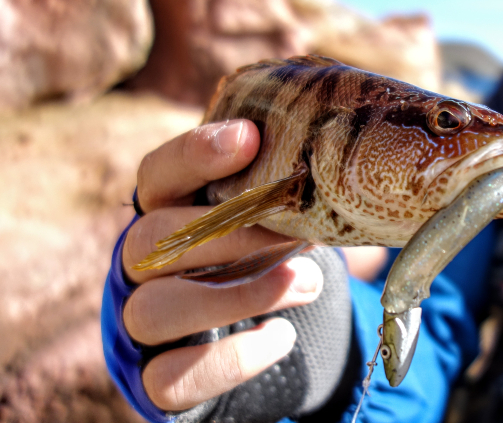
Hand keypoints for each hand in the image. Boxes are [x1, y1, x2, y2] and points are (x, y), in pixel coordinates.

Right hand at [121, 120, 323, 411]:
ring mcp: (139, 325)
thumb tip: (350, 173)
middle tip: (294, 233)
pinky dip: (235, 358)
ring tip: (306, 283)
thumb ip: (287, 196)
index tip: (249, 137)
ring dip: (237, 295)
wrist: (239, 338)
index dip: (194, 154)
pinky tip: (282, 337)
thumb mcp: (269, 219)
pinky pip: (173, 377)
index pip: (156, 174)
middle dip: (227, 235)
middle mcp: (139, 266)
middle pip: (149, 241)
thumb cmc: (259, 258)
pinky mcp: (156, 379)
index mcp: (163, 212)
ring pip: (154, 310)